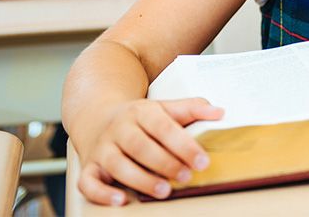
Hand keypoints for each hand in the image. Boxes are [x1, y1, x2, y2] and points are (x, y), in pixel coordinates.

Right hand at [77, 97, 223, 205]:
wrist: (96, 116)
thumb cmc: (140, 118)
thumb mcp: (165, 107)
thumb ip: (192, 109)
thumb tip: (220, 113)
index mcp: (141, 112)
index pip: (164, 127)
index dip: (184, 145)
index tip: (202, 161)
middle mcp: (119, 129)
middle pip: (141, 146)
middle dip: (165, 163)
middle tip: (187, 176)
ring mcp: (102, 149)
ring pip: (118, 165)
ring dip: (141, 179)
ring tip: (164, 190)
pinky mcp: (89, 167)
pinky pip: (89, 182)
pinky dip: (102, 194)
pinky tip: (120, 201)